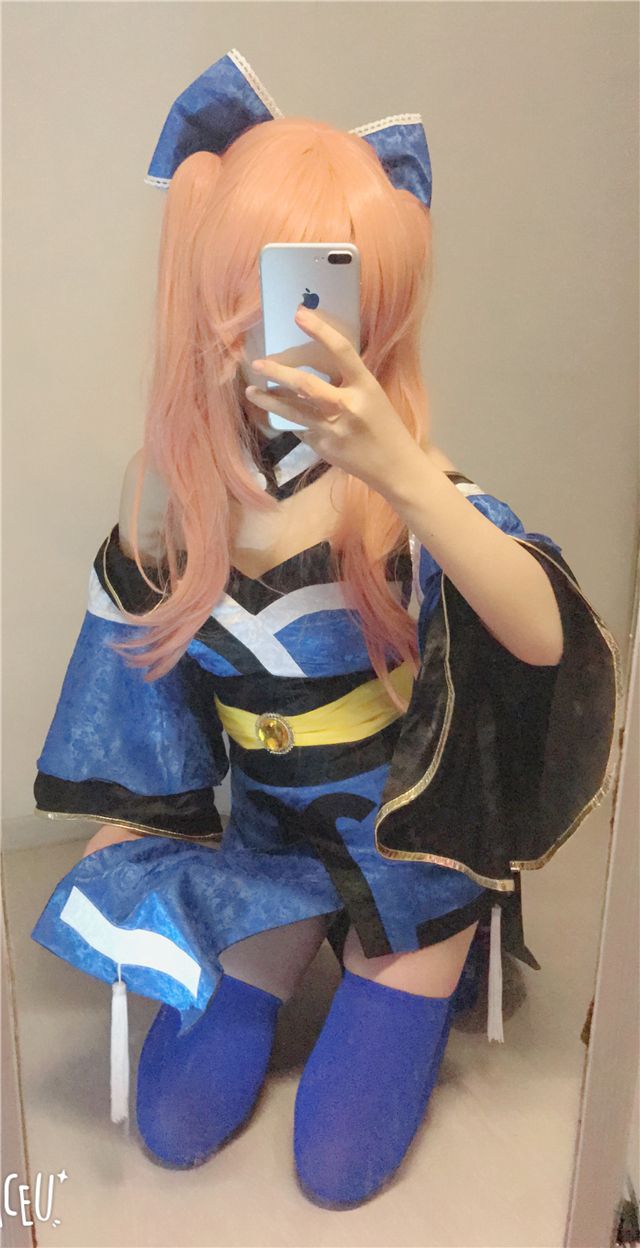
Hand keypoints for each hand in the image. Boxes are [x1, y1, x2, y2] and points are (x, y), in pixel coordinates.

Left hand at [245, 305, 416, 492]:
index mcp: (366, 386)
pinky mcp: (322, 446)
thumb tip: (313, 366)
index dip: (320, 330)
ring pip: (292, 410)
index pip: (341, 351)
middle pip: (305, 385)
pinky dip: (292, 419)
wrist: (394, 467)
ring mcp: (332, 429)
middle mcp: (347, 406)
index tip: (299, 314)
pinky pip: (300, 428)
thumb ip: (347, 382)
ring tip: (251, 390)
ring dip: (269, 399)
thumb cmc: (385, 425)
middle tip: (258, 364)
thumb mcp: (373, 396)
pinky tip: (283, 415)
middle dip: (278, 372)